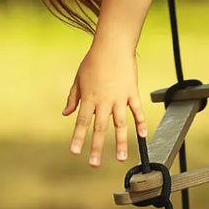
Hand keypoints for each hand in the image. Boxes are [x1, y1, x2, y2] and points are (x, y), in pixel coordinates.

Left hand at [63, 39, 146, 166]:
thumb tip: (66, 113)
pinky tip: (142, 135)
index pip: (81, 122)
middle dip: (97, 147)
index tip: (75, 152)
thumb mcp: (79, 78)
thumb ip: (73, 97)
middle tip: (94, 164)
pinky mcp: (132, 92)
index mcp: (89, 97)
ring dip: (120, 142)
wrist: (113, 44)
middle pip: (100, 128)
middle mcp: (104, 100)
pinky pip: (137, 110)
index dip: (78, 138)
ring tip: (120, 158)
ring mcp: (119, 97)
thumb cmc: (94, 60)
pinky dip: (140, 122)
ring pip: (120, 124)